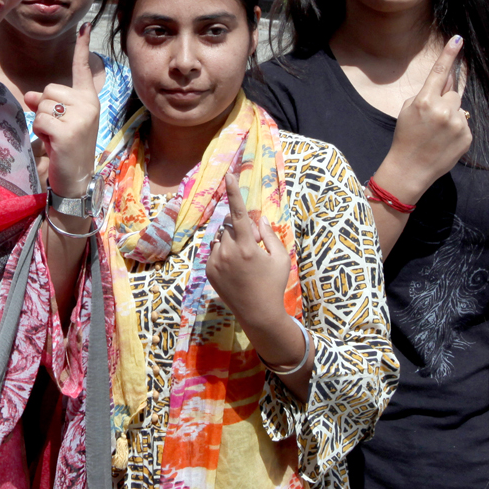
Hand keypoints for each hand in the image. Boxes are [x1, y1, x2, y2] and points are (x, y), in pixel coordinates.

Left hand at [24, 23, 99, 198]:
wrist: (75, 179)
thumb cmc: (65, 148)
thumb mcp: (57, 121)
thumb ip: (46, 104)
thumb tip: (29, 96)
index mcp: (88, 99)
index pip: (82, 69)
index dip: (81, 47)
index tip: (84, 25)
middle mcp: (88, 104)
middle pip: (49, 89)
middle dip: (44, 108)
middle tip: (56, 130)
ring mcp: (81, 117)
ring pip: (42, 104)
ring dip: (41, 122)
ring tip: (55, 137)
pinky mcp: (69, 131)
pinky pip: (39, 120)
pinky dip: (40, 132)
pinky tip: (52, 144)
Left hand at [206, 173, 291, 333]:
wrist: (257, 313)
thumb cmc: (273, 284)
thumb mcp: (280, 258)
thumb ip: (269, 235)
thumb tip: (259, 218)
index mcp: (248, 247)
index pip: (239, 213)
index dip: (234, 192)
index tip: (228, 176)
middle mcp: (228, 252)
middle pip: (230, 226)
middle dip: (240, 231)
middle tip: (252, 248)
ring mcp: (215, 261)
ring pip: (220, 238)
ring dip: (229, 241)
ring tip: (242, 262)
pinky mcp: (208, 270)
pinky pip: (213, 251)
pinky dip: (222, 254)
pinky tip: (234, 270)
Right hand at [377, 36, 471, 202]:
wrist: (410, 169)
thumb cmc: (405, 137)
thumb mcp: (407, 111)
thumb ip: (426, 95)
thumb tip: (446, 85)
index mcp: (424, 101)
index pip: (439, 72)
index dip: (449, 54)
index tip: (458, 39)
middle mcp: (443, 110)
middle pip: (452, 92)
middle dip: (445, 99)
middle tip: (432, 116)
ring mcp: (457, 123)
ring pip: (459, 108)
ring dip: (450, 115)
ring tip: (436, 133)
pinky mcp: (467, 136)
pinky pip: (464, 123)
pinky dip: (455, 129)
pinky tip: (443, 141)